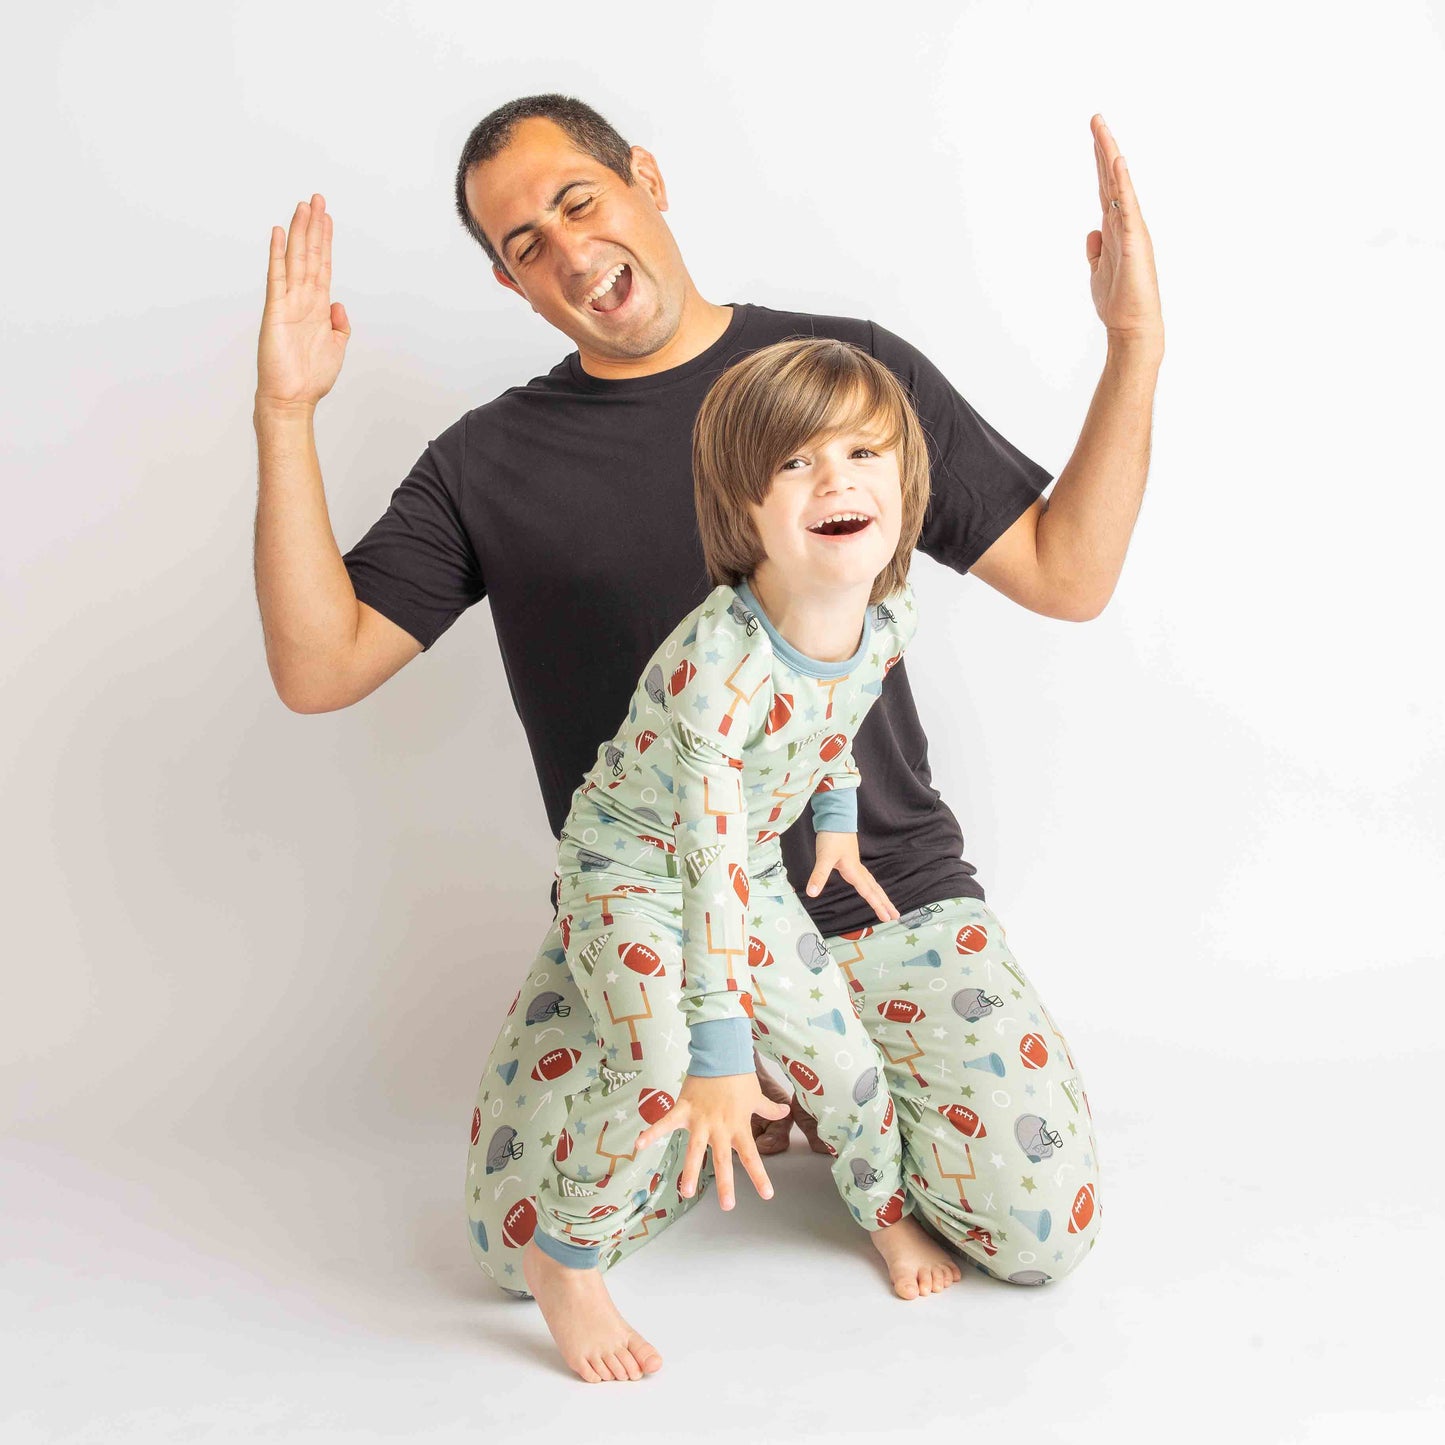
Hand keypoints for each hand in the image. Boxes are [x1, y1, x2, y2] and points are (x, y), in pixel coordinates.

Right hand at [256, 194, 350, 412]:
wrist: (293, 398)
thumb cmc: (310, 378)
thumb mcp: (337, 348)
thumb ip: (340, 325)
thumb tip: (339, 305)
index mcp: (317, 307)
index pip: (322, 266)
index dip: (325, 241)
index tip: (327, 218)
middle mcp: (302, 299)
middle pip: (309, 254)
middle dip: (314, 227)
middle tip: (317, 198)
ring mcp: (288, 302)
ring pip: (295, 259)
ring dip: (300, 232)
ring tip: (304, 206)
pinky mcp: (276, 310)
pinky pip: (277, 276)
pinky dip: (278, 254)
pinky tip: (279, 233)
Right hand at [635, 1072, 789, 1209]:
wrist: (721, 1052)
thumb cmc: (739, 1075)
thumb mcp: (756, 1095)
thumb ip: (769, 1108)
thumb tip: (786, 1111)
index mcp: (738, 1126)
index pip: (751, 1155)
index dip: (759, 1175)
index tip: (767, 1195)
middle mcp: (720, 1127)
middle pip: (722, 1159)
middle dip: (725, 1183)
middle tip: (728, 1205)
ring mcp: (700, 1119)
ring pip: (695, 1149)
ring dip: (690, 1171)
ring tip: (685, 1192)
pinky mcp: (683, 1109)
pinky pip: (665, 1122)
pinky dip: (651, 1133)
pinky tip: (638, 1146)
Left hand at [806, 831, 899, 922]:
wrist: (836, 818)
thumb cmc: (832, 836)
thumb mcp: (824, 857)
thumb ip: (819, 875)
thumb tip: (812, 893)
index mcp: (854, 871)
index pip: (868, 892)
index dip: (877, 906)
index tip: (887, 918)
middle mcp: (857, 869)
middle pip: (875, 889)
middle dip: (885, 903)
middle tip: (896, 916)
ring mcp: (855, 864)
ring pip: (872, 883)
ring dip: (880, 895)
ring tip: (888, 905)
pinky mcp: (851, 860)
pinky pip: (866, 878)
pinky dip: (871, 886)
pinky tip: (869, 887)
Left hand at [1087, 115, 1163, 352]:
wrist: (1133, 327)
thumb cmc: (1119, 303)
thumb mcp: (1098, 272)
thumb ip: (1095, 250)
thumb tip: (1091, 232)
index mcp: (1115, 228)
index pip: (1105, 188)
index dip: (1099, 162)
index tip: (1094, 135)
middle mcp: (1125, 223)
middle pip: (1111, 179)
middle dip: (1103, 148)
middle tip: (1095, 118)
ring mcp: (1131, 230)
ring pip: (1119, 186)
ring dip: (1110, 157)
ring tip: (1102, 130)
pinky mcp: (1134, 241)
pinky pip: (1127, 206)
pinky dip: (1123, 184)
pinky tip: (1118, 163)